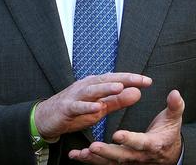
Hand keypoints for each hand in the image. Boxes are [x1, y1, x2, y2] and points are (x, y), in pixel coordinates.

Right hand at [34, 73, 151, 140]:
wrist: (47, 117)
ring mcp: (75, 96)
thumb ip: (117, 101)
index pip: (116, 79)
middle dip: (123, 79)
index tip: (148, 81)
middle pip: (106, 80)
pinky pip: (78, 107)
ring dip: (106, 88)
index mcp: (95, 85)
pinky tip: (98, 108)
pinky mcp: (67, 108)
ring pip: (92, 90)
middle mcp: (86, 86)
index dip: (131, 79)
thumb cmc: (74, 110)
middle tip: (140, 80)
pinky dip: (88, 107)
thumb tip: (137, 92)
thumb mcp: (99, 107)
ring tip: (120, 88)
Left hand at [68, 89, 184, 163]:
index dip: (129, 139)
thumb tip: (175, 93)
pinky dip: (90, 160)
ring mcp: (129, 161)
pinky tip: (76, 156)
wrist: (169, 154)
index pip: (140, 142)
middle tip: (93, 146)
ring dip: (96, 158)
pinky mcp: (121, 162)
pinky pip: (104, 163)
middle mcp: (139, 155)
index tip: (117, 134)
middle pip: (122, 155)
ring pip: (111, 162)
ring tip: (82, 153)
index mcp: (152, 144)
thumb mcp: (173, 120)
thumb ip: (174, 107)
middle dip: (107, 152)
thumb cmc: (168, 133)